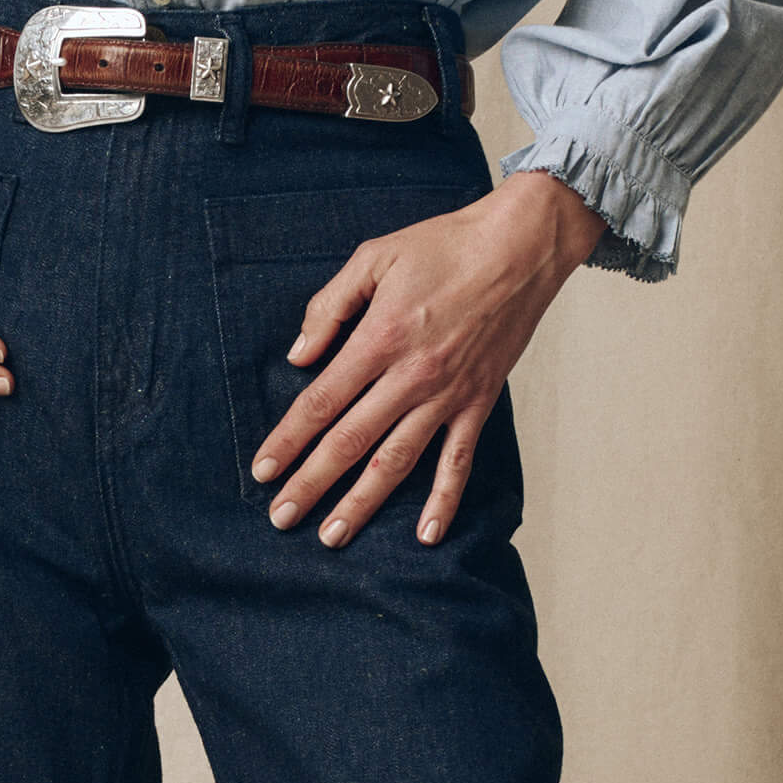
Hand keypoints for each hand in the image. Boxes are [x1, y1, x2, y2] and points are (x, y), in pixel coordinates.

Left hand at [249, 170, 603, 547]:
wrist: (519, 248)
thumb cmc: (444, 245)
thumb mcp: (375, 257)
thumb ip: (331, 305)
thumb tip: (299, 353)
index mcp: (380, 338)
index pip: (322, 401)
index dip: (289, 439)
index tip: (263, 469)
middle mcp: (411, 376)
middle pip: (351, 442)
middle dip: (311, 484)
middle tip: (281, 517)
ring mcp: (448, 395)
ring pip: (397, 462)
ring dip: (362, 503)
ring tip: (332, 536)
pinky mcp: (479, 402)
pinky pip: (458, 462)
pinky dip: (443, 502)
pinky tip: (426, 536)